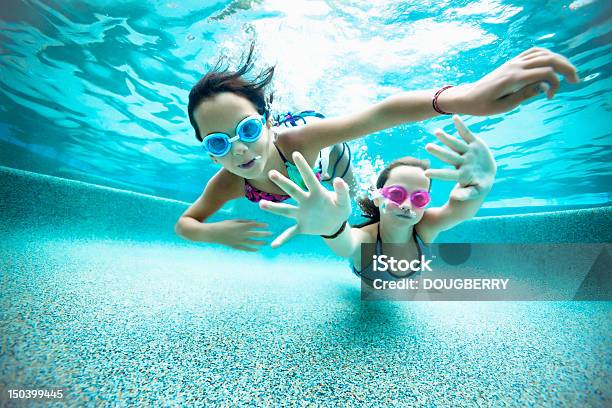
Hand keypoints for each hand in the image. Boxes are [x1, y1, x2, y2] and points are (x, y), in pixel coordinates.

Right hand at [213, 219, 271, 251]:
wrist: (213, 233)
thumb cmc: (224, 225)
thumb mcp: (234, 221)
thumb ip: (244, 222)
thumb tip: (254, 223)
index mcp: (241, 226)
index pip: (254, 225)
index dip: (261, 225)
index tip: (267, 225)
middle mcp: (241, 234)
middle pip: (256, 234)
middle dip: (264, 234)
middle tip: (270, 234)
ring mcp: (239, 241)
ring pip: (252, 242)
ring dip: (260, 242)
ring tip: (266, 243)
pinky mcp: (236, 246)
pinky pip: (246, 248)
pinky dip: (252, 249)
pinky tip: (257, 249)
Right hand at [259, 152, 351, 247]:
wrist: (335, 225)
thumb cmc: (339, 209)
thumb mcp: (344, 201)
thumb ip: (342, 191)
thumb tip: (339, 180)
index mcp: (317, 193)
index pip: (309, 178)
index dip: (303, 166)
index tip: (295, 154)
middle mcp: (305, 201)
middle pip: (292, 191)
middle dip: (282, 183)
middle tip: (271, 173)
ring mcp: (301, 214)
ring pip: (286, 210)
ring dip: (274, 208)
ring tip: (261, 204)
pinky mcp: (301, 226)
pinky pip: (290, 233)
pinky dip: (283, 239)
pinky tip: (273, 245)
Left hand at [425, 116, 496, 200]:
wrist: (487, 175)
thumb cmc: (479, 186)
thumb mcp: (475, 192)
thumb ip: (467, 194)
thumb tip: (455, 196)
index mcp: (462, 174)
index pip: (448, 175)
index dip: (438, 173)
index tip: (425, 173)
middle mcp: (462, 162)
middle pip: (449, 156)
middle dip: (439, 152)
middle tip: (427, 146)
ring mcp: (468, 152)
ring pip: (455, 144)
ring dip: (446, 138)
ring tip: (436, 131)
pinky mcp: (475, 144)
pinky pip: (467, 134)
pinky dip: (461, 126)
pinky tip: (454, 117)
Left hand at [440, 47, 579, 114]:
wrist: (467, 96)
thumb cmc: (483, 106)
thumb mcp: (504, 107)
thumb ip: (525, 96)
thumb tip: (544, 87)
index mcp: (513, 79)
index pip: (545, 73)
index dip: (555, 84)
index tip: (550, 97)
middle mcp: (515, 66)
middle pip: (548, 59)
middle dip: (566, 68)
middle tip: (575, 80)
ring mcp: (513, 62)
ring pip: (543, 53)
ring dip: (558, 60)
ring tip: (566, 73)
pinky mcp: (512, 62)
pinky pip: (533, 52)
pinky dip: (547, 55)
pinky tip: (552, 65)